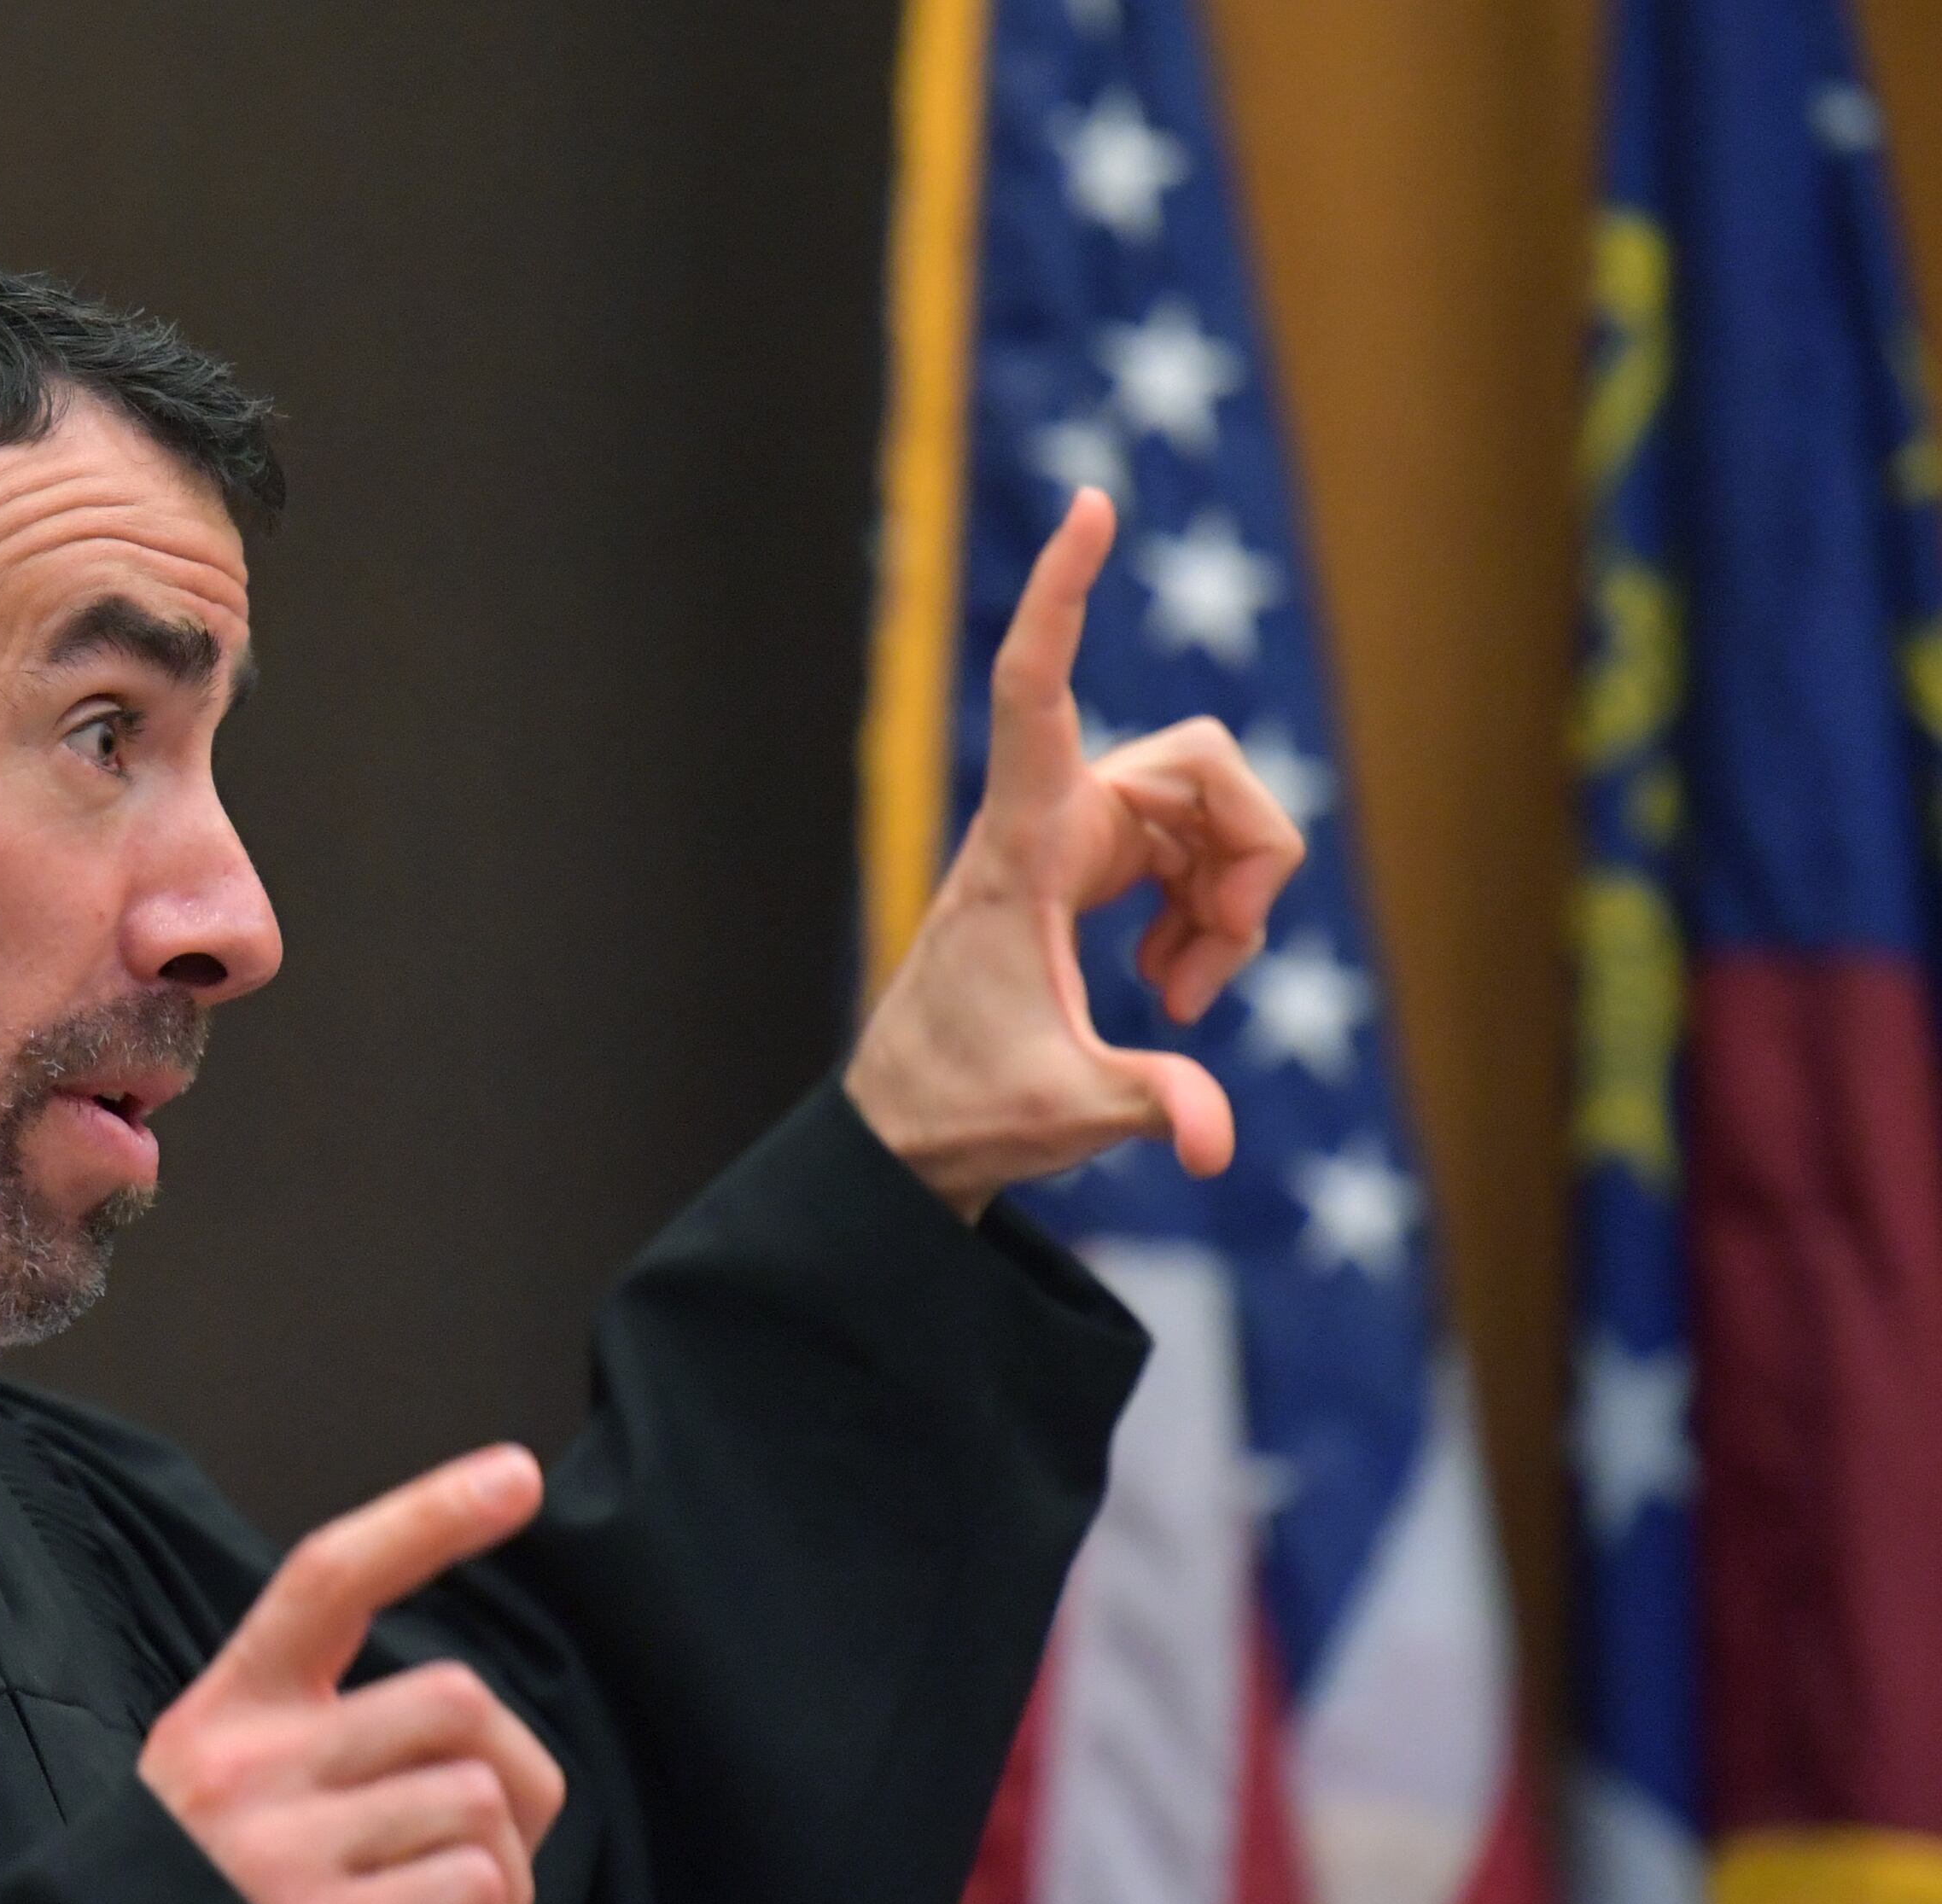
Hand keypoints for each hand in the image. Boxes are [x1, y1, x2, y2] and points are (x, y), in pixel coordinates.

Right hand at [139, 1446, 566, 1903]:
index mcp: (226, 1710)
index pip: (328, 1576)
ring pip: (480, 1806)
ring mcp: (283, 1847)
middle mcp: (250, 1762)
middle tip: (486, 1853)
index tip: (515, 1476)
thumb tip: (458, 1737)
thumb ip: (308, 1739)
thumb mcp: (210, 1787)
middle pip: (454, 1702)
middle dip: (514, 1779)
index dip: (428, 1517)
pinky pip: (477, 1898)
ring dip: (500, 1885)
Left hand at [847, 489, 1306, 1218]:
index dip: (1060, 595)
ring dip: (1232, 902)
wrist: (916, 1130)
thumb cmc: (958, 1105)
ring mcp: (1079, 839)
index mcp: (1020, 845)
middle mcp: (1050, 819)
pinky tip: (1170, 985)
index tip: (1090, 503)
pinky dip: (1214, 916)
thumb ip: (1149, 1106)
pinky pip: (1201, 851)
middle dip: (1247, 858)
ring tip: (1176, 997)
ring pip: (1214, 812)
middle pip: (1202, 766)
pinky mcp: (1098, 869)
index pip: (1033, 687)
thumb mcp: (1060, 1112)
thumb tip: (1218, 1141)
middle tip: (1203, 973)